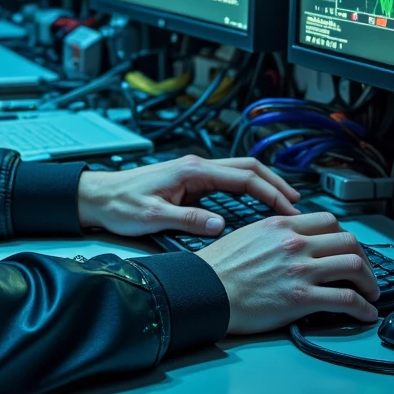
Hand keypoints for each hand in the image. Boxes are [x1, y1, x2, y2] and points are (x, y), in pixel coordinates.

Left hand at [76, 155, 299, 237]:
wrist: (98, 197)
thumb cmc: (120, 203)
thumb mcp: (152, 215)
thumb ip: (187, 220)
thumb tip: (219, 226)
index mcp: (191, 170)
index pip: (242, 177)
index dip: (270, 192)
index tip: (288, 209)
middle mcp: (195, 167)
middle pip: (247, 169)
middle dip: (274, 184)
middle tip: (296, 205)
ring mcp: (193, 173)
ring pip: (238, 174)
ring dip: (262, 186)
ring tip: (283, 204)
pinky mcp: (189, 183)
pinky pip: (226, 184)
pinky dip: (247, 192)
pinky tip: (254, 207)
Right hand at [198, 211, 379, 333]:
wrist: (205, 291)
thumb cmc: (219, 268)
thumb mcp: (248, 235)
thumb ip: (276, 235)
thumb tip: (295, 241)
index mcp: (281, 226)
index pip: (329, 221)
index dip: (345, 238)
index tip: (348, 250)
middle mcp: (295, 243)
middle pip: (349, 241)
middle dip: (364, 259)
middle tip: (365, 273)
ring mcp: (300, 269)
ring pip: (355, 266)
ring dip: (370, 282)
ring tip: (371, 294)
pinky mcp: (302, 297)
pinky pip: (347, 300)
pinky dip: (364, 308)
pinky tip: (366, 314)